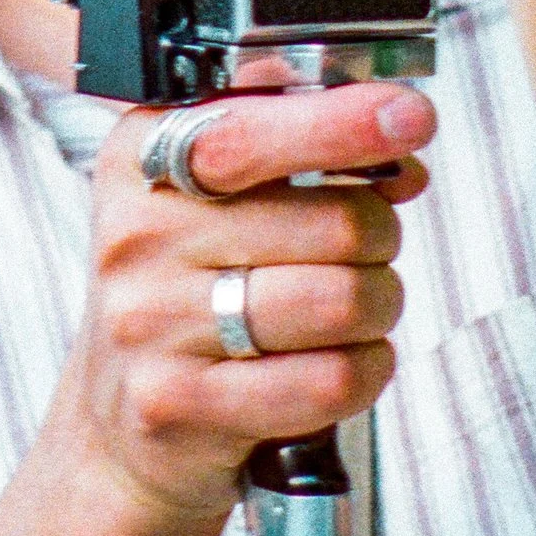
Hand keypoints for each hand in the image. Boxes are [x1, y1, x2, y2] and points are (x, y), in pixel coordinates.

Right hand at [58, 81, 434, 535]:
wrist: (125, 418)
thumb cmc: (195, 288)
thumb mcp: (218, 195)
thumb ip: (299, 144)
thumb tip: (399, 130)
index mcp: (144, 158)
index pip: (249, 130)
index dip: (342, 122)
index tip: (410, 117)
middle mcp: (137, 235)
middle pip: (332, 222)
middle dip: (379, 238)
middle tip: (361, 252)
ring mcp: (149, 323)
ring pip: (342, 301)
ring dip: (378, 307)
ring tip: (348, 312)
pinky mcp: (178, 403)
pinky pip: (329, 380)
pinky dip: (366, 370)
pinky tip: (340, 364)